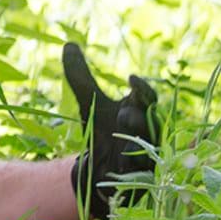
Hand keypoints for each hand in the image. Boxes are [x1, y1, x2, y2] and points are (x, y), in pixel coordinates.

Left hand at [62, 42, 159, 219]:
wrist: (97, 168)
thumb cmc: (99, 130)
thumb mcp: (88, 103)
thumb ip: (80, 76)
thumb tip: (69, 44)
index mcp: (139, 109)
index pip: (147, 96)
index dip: (142, 88)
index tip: (130, 79)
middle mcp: (148, 130)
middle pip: (151, 120)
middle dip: (139, 116)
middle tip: (123, 113)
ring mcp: (148, 153)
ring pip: (149, 145)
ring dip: (138, 140)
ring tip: (125, 139)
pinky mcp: (143, 175)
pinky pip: (143, 169)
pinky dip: (135, 165)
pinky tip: (125, 164)